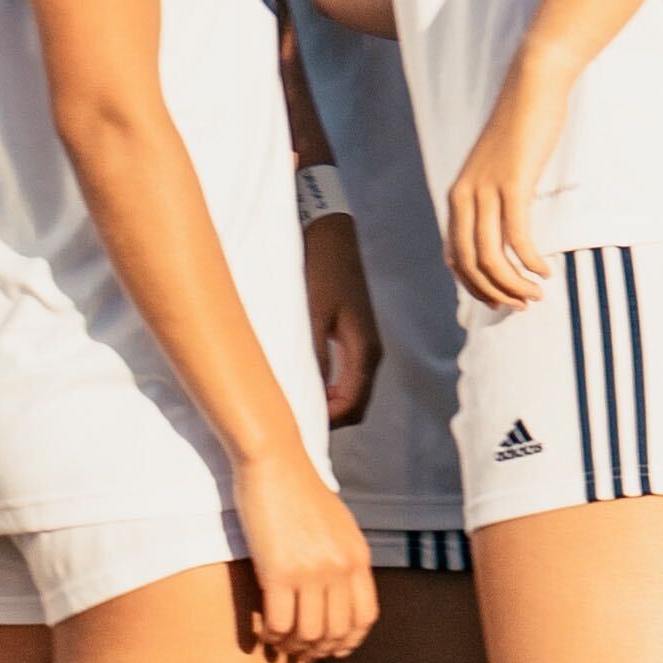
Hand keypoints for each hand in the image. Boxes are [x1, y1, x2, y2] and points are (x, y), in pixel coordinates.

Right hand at [233, 444, 374, 662]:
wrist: (274, 463)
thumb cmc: (301, 491)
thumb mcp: (339, 525)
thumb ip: (345, 558)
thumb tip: (340, 592)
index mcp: (357, 557)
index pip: (365, 617)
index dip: (349, 641)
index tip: (333, 648)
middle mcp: (339, 568)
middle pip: (337, 631)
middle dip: (319, 649)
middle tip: (301, 652)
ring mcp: (311, 572)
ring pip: (309, 633)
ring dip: (294, 646)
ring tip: (280, 644)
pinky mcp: (279, 572)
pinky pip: (280, 622)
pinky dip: (272, 635)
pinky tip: (263, 632)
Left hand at [303, 211, 378, 426]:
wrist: (331, 236)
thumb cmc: (321, 271)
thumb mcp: (313, 315)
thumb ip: (315, 357)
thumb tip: (311, 396)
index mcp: (365, 350)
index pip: (353, 406)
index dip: (328, 423)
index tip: (297, 426)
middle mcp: (370, 353)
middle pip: (355, 405)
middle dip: (328, 419)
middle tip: (292, 422)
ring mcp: (363, 346)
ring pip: (351, 393)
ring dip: (327, 405)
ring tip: (293, 406)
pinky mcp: (353, 338)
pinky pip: (345, 377)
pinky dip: (328, 389)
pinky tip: (302, 384)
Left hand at [438, 61, 570, 310]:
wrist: (530, 88)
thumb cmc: (520, 130)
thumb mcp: (496, 170)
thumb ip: (492, 200)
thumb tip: (503, 235)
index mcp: (457, 197)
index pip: (455, 259)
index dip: (476, 288)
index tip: (501, 300)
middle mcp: (464, 197)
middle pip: (470, 265)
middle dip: (495, 293)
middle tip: (522, 305)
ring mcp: (487, 191)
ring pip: (491, 257)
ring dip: (514, 285)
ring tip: (536, 295)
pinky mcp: (513, 184)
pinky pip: (517, 236)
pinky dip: (530, 261)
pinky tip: (544, 270)